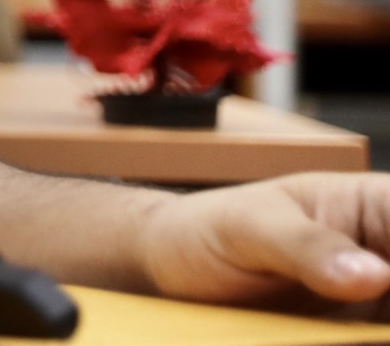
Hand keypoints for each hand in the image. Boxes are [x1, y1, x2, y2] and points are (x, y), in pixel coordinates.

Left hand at [139, 173, 389, 315]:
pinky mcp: (365, 331)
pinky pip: (377, 336)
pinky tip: (344, 338)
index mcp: (380, 205)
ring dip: (378, 330)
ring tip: (352, 331)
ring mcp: (385, 299)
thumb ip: (306, 246)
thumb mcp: (248, 227)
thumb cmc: (207, 228)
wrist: (170, 267)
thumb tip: (374, 274)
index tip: (387, 286)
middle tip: (370, 324)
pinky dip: (369, 338)